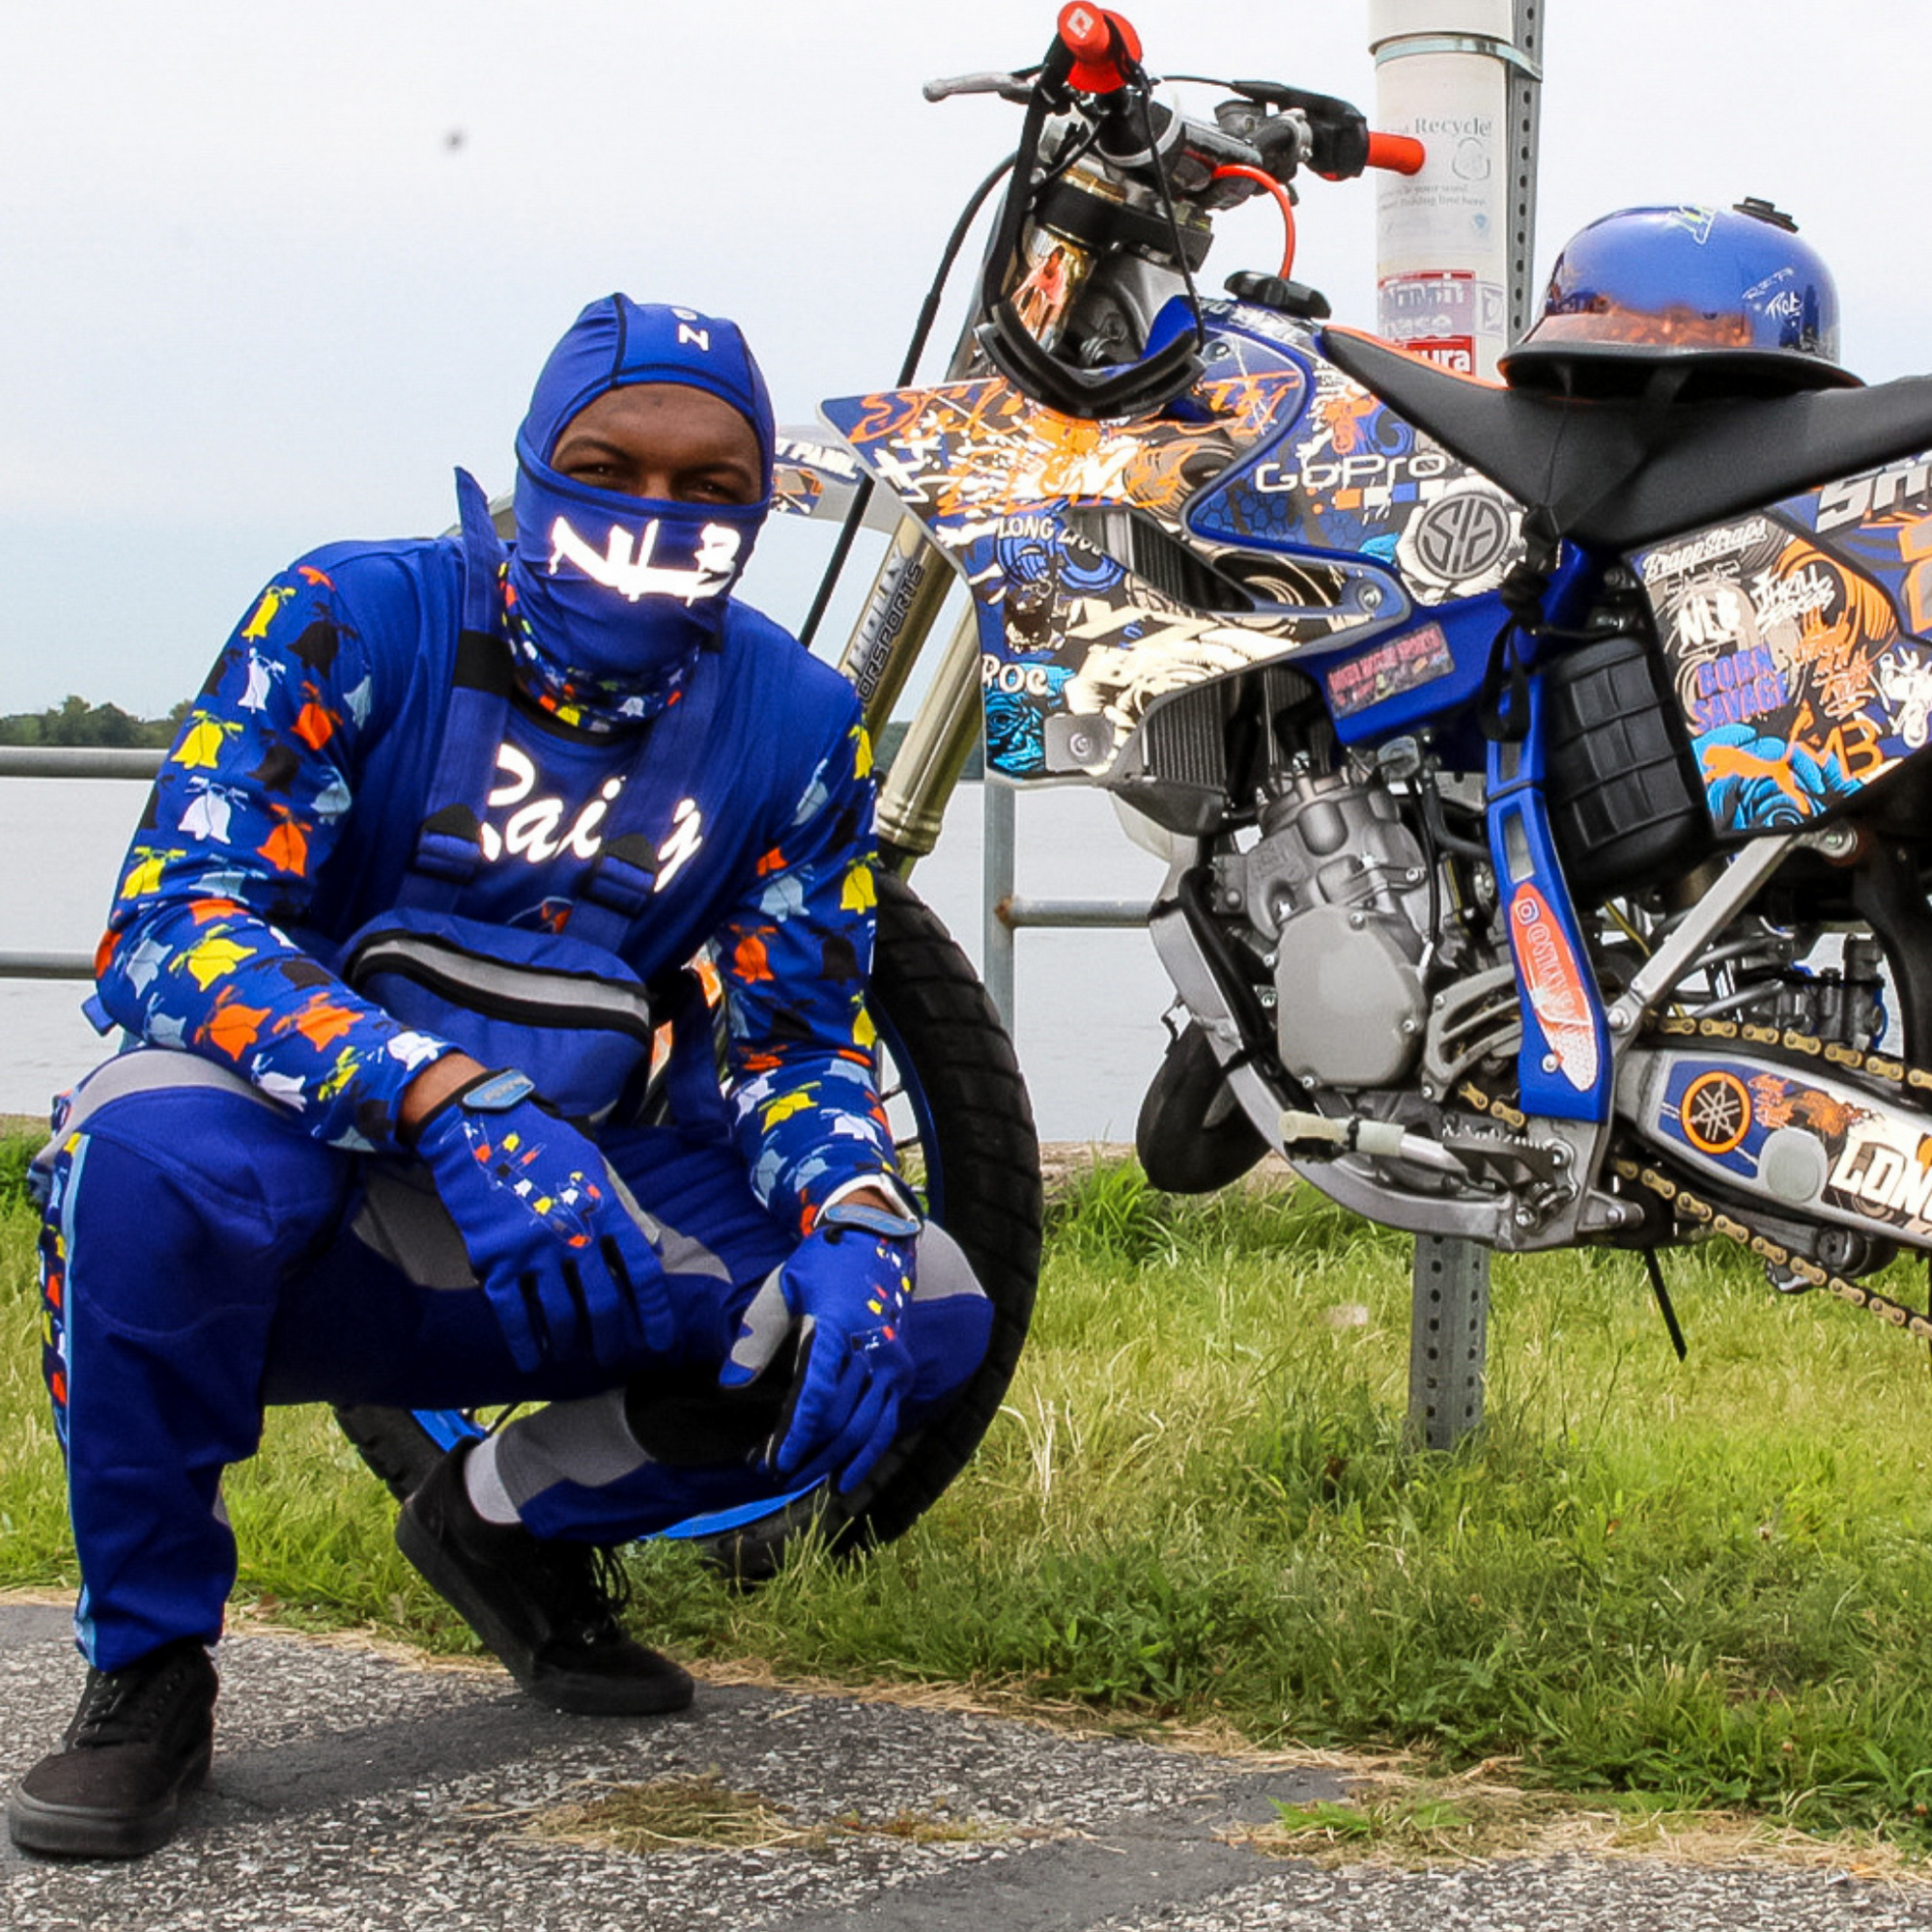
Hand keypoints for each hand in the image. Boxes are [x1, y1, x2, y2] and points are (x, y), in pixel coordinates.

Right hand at [414, 1068, 672, 1370]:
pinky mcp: (494, 1259)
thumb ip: (621, 1208)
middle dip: (610, 1337)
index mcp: (603, 1210)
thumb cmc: (542, 1145)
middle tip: (612, 1355)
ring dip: (570, 1342)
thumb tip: (649, 1247)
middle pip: (603, 1302)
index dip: (654, 1311)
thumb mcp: (592, 1166)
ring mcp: (532, 1250)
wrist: (480, 1130)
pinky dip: (524, 1343)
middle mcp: (573, 1234)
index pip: (640, 1271)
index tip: (660, 1339)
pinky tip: (532, 1359)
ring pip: (560, 1314)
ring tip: (572, 1353)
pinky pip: (513, 1314)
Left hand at [719, 1199, 918, 1492]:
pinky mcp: (902, 1372)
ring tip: (803, 1481)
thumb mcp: (780, 1289)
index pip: (817, 1395)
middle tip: (773, 1473)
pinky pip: (886, 1423)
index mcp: (837, 1328)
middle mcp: (871, 1350)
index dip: (795, 1435)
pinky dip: (867, 1455)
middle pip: (838, 1419)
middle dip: (806, 1453)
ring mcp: (892, 1364)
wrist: (876, 1242)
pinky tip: (845, 1481)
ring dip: (832, 1460)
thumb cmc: (820, 1265)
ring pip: (863, 1428)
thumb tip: (729, 1387)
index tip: (772, 1461)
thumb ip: (756, 1338)